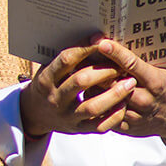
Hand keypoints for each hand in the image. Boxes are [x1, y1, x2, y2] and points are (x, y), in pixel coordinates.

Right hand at [19, 41, 137, 136]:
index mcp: (46, 79)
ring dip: (114, 94)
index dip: (86, 49)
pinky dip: (113, 116)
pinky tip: (124, 104)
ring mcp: (66, 116)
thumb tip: (97, 36)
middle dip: (104, 71)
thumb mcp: (49, 68)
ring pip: (92, 106)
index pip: (67, 59)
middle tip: (121, 65)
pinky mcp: (77, 129)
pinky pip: (99, 126)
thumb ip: (69, 57)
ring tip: (130, 83)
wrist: (35, 113)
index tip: (103, 41)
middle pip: (80, 82)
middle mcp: (55, 98)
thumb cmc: (50, 83)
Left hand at [96, 39, 165, 148]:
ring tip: (85, 75)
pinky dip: (96, 102)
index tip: (101, 43)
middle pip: (113, 82)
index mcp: (154, 82)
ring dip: (93, 86)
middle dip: (98, 69)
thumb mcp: (161, 70)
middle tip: (85, 57)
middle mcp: (144, 99)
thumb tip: (120, 38)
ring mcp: (134, 115)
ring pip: (104, 98)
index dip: (115, 53)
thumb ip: (142, 59)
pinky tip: (92, 93)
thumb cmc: (164, 88)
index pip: (132, 64)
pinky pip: (103, 115)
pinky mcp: (125, 127)